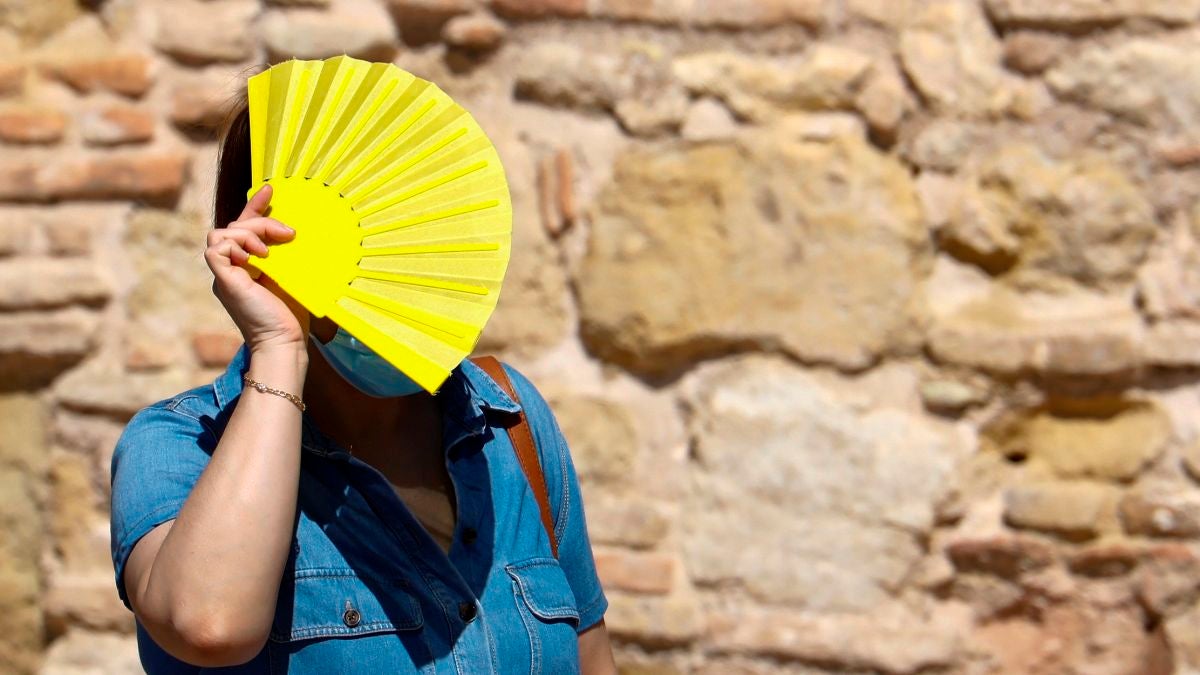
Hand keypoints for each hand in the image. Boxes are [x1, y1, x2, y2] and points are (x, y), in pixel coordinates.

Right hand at [205, 184, 309, 354]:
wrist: (285, 341)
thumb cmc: (293, 315)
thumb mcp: (292, 274)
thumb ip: (286, 254)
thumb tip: (296, 230)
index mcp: (247, 266)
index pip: (244, 227)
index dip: (255, 206)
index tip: (270, 189)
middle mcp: (232, 269)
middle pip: (233, 226)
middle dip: (260, 221)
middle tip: (288, 234)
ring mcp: (225, 275)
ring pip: (221, 233)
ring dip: (248, 233)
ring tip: (271, 251)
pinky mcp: (223, 281)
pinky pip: (216, 248)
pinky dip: (237, 245)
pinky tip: (259, 258)